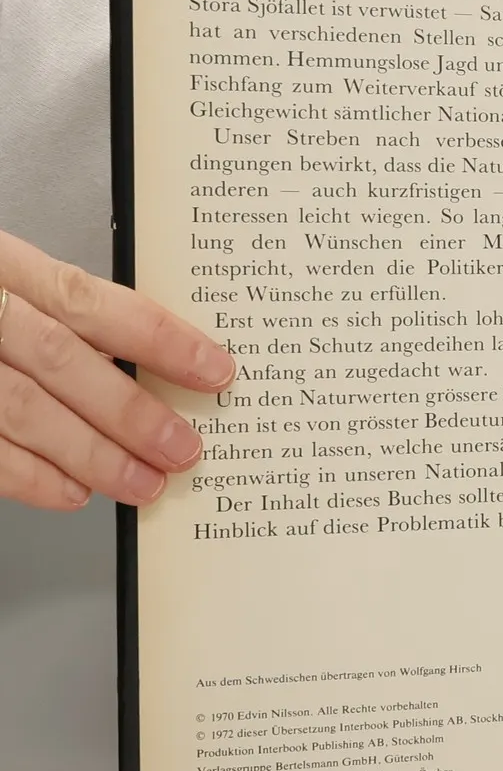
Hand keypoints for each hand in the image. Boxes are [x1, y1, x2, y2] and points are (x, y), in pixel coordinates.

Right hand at [0, 230, 233, 509]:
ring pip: (19, 408)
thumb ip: (51, 309)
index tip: (214, 368)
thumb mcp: (0, 277)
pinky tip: (70, 492)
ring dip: (90, 453)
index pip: (87, 299)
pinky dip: (26, 475)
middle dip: (131, 410)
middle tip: (183, 447)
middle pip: (59, 359)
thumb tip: (142, 362)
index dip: (158, 337)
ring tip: (143, 482)